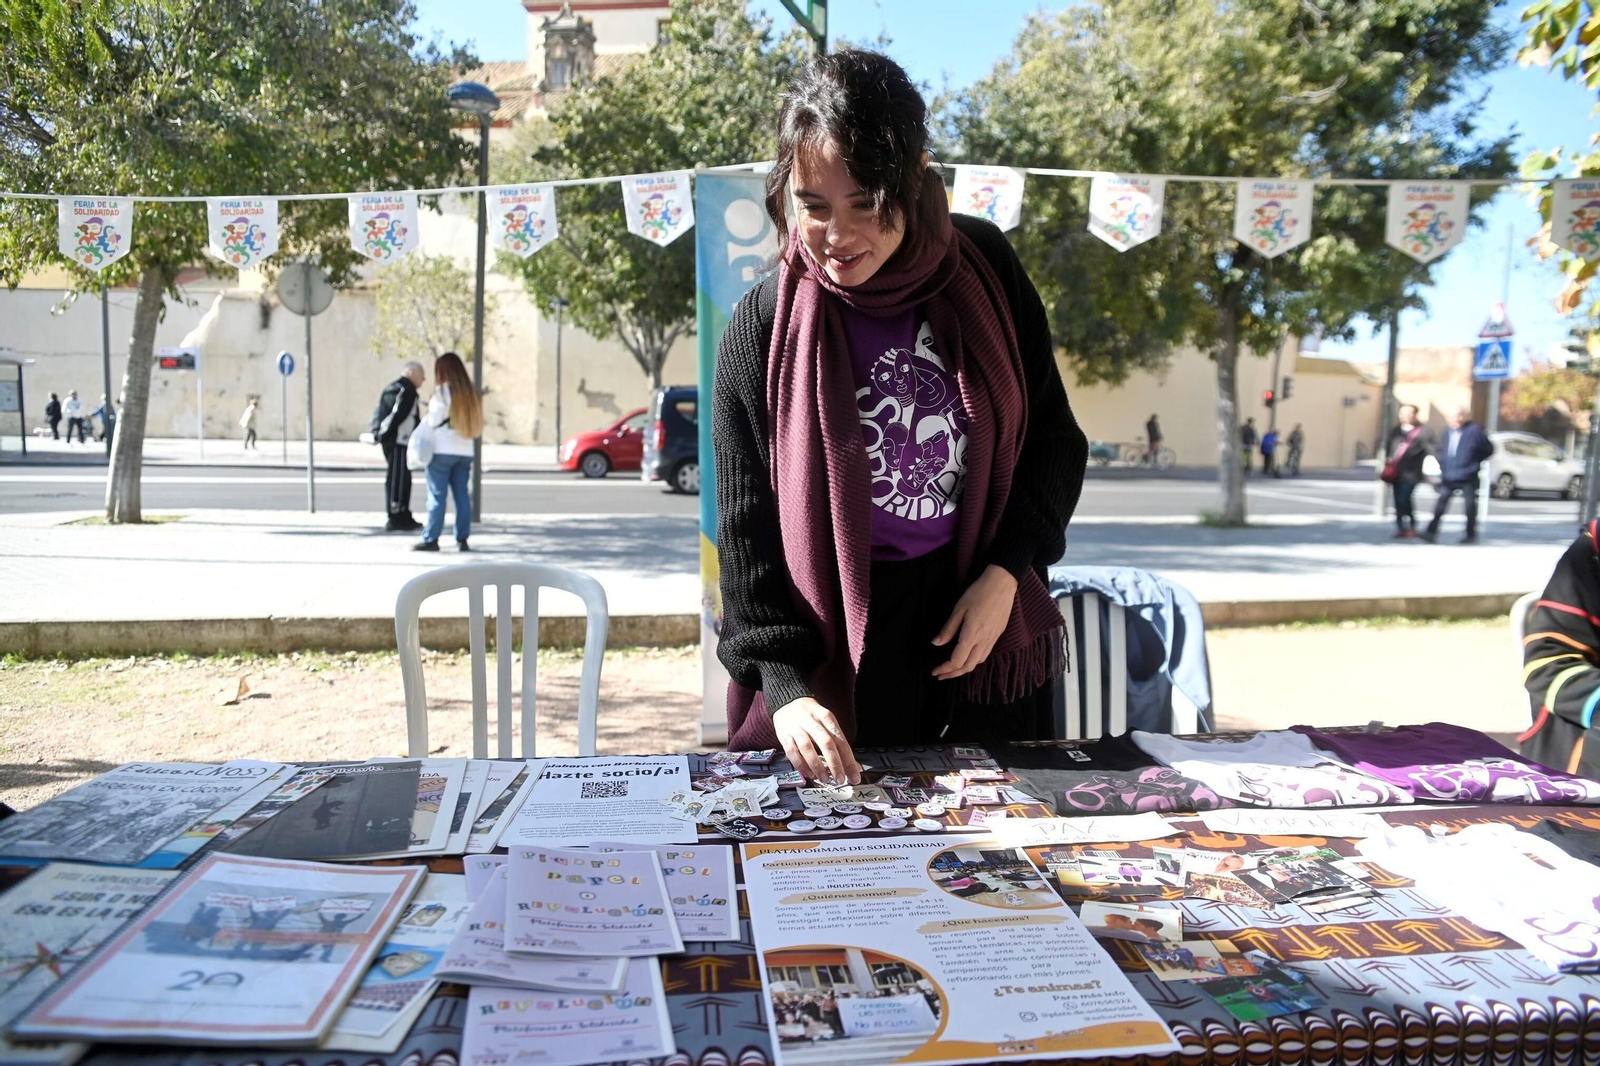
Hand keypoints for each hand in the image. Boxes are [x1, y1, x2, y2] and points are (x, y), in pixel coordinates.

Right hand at [772, 698, 861, 784]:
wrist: (787, 701)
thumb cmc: (811, 715)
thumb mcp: (827, 722)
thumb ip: (838, 743)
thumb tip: (852, 766)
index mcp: (826, 717)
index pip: (841, 741)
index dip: (848, 760)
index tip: (854, 776)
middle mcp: (812, 721)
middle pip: (826, 743)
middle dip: (835, 764)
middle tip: (840, 779)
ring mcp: (796, 727)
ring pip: (807, 748)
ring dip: (817, 766)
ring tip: (824, 779)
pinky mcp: (783, 734)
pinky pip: (792, 751)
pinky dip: (800, 764)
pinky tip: (808, 773)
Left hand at [932, 564, 1018, 680]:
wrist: (1002, 584)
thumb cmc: (978, 592)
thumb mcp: (959, 609)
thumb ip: (948, 629)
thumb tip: (936, 643)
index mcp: (972, 634)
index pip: (957, 660)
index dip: (945, 669)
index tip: (935, 671)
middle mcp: (984, 640)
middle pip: (968, 666)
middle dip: (953, 674)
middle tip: (940, 674)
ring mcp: (992, 638)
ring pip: (978, 662)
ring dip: (964, 669)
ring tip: (952, 669)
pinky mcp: (997, 635)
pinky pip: (985, 654)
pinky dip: (974, 661)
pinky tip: (967, 657)